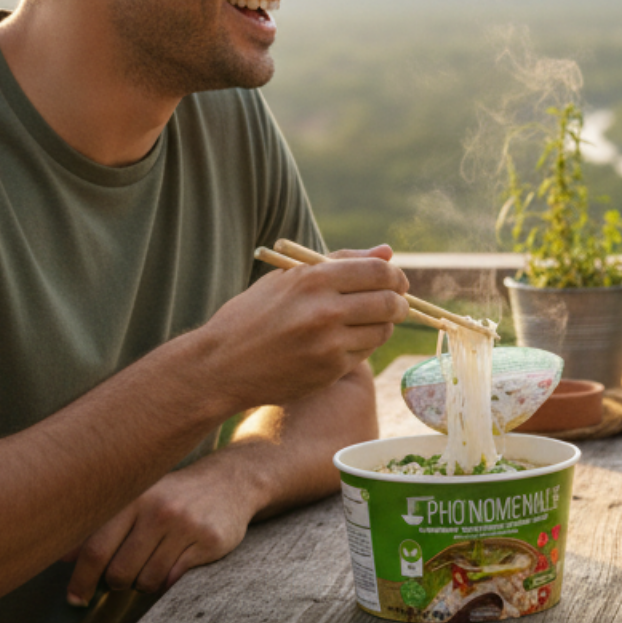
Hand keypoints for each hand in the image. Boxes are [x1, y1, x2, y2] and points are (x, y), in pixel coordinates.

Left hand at [64, 458, 254, 603]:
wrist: (230, 481)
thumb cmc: (173, 495)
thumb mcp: (137, 500)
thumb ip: (102, 527)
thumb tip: (61, 558)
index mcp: (133, 498)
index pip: (95, 549)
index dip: (81, 580)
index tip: (75, 600)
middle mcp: (158, 510)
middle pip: (119, 572)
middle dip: (118, 583)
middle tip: (125, 576)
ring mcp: (185, 525)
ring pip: (147, 581)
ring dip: (144, 583)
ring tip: (152, 566)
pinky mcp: (209, 541)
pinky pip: (174, 580)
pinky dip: (167, 581)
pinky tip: (173, 565)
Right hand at [193, 243, 407, 412]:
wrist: (221, 364)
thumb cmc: (254, 314)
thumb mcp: (289, 278)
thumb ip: (341, 262)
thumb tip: (387, 252)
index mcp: (313, 279)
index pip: (379, 271)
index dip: (395, 276)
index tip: (395, 281)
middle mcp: (324, 310)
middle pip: (389, 302)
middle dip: (399, 302)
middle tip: (395, 303)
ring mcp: (328, 343)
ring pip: (382, 330)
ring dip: (381, 325)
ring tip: (362, 322)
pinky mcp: (330, 370)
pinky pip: (364, 353)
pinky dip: (361, 346)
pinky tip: (341, 342)